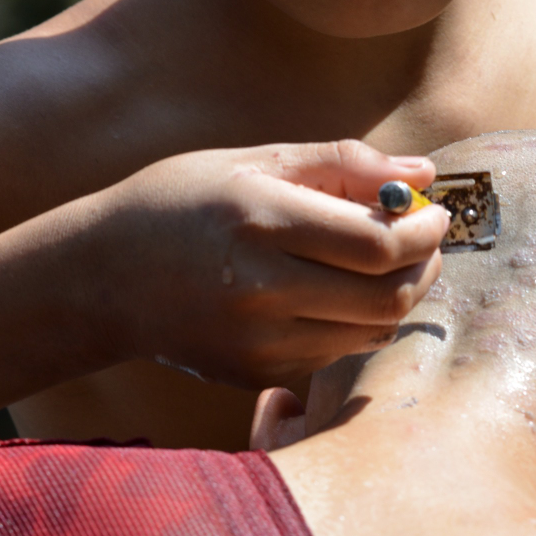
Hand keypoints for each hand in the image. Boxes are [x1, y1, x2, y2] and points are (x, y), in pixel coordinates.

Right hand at [106, 140, 447, 387]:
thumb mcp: (255, 161)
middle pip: (387, 297)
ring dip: (400, 296)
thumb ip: (343, 163)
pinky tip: (338, 292)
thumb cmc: (182, 202)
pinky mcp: (253, 374)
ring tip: (387, 263)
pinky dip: (358, 323)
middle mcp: (260, 289)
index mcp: (261, 220)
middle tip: (425, 240)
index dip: (426, 230)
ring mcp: (256, 342)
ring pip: (371, 331)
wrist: (101, 276)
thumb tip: (424, 172)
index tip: (434, 213)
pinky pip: (336, 353)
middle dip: (426, 266)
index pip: (378, 244)